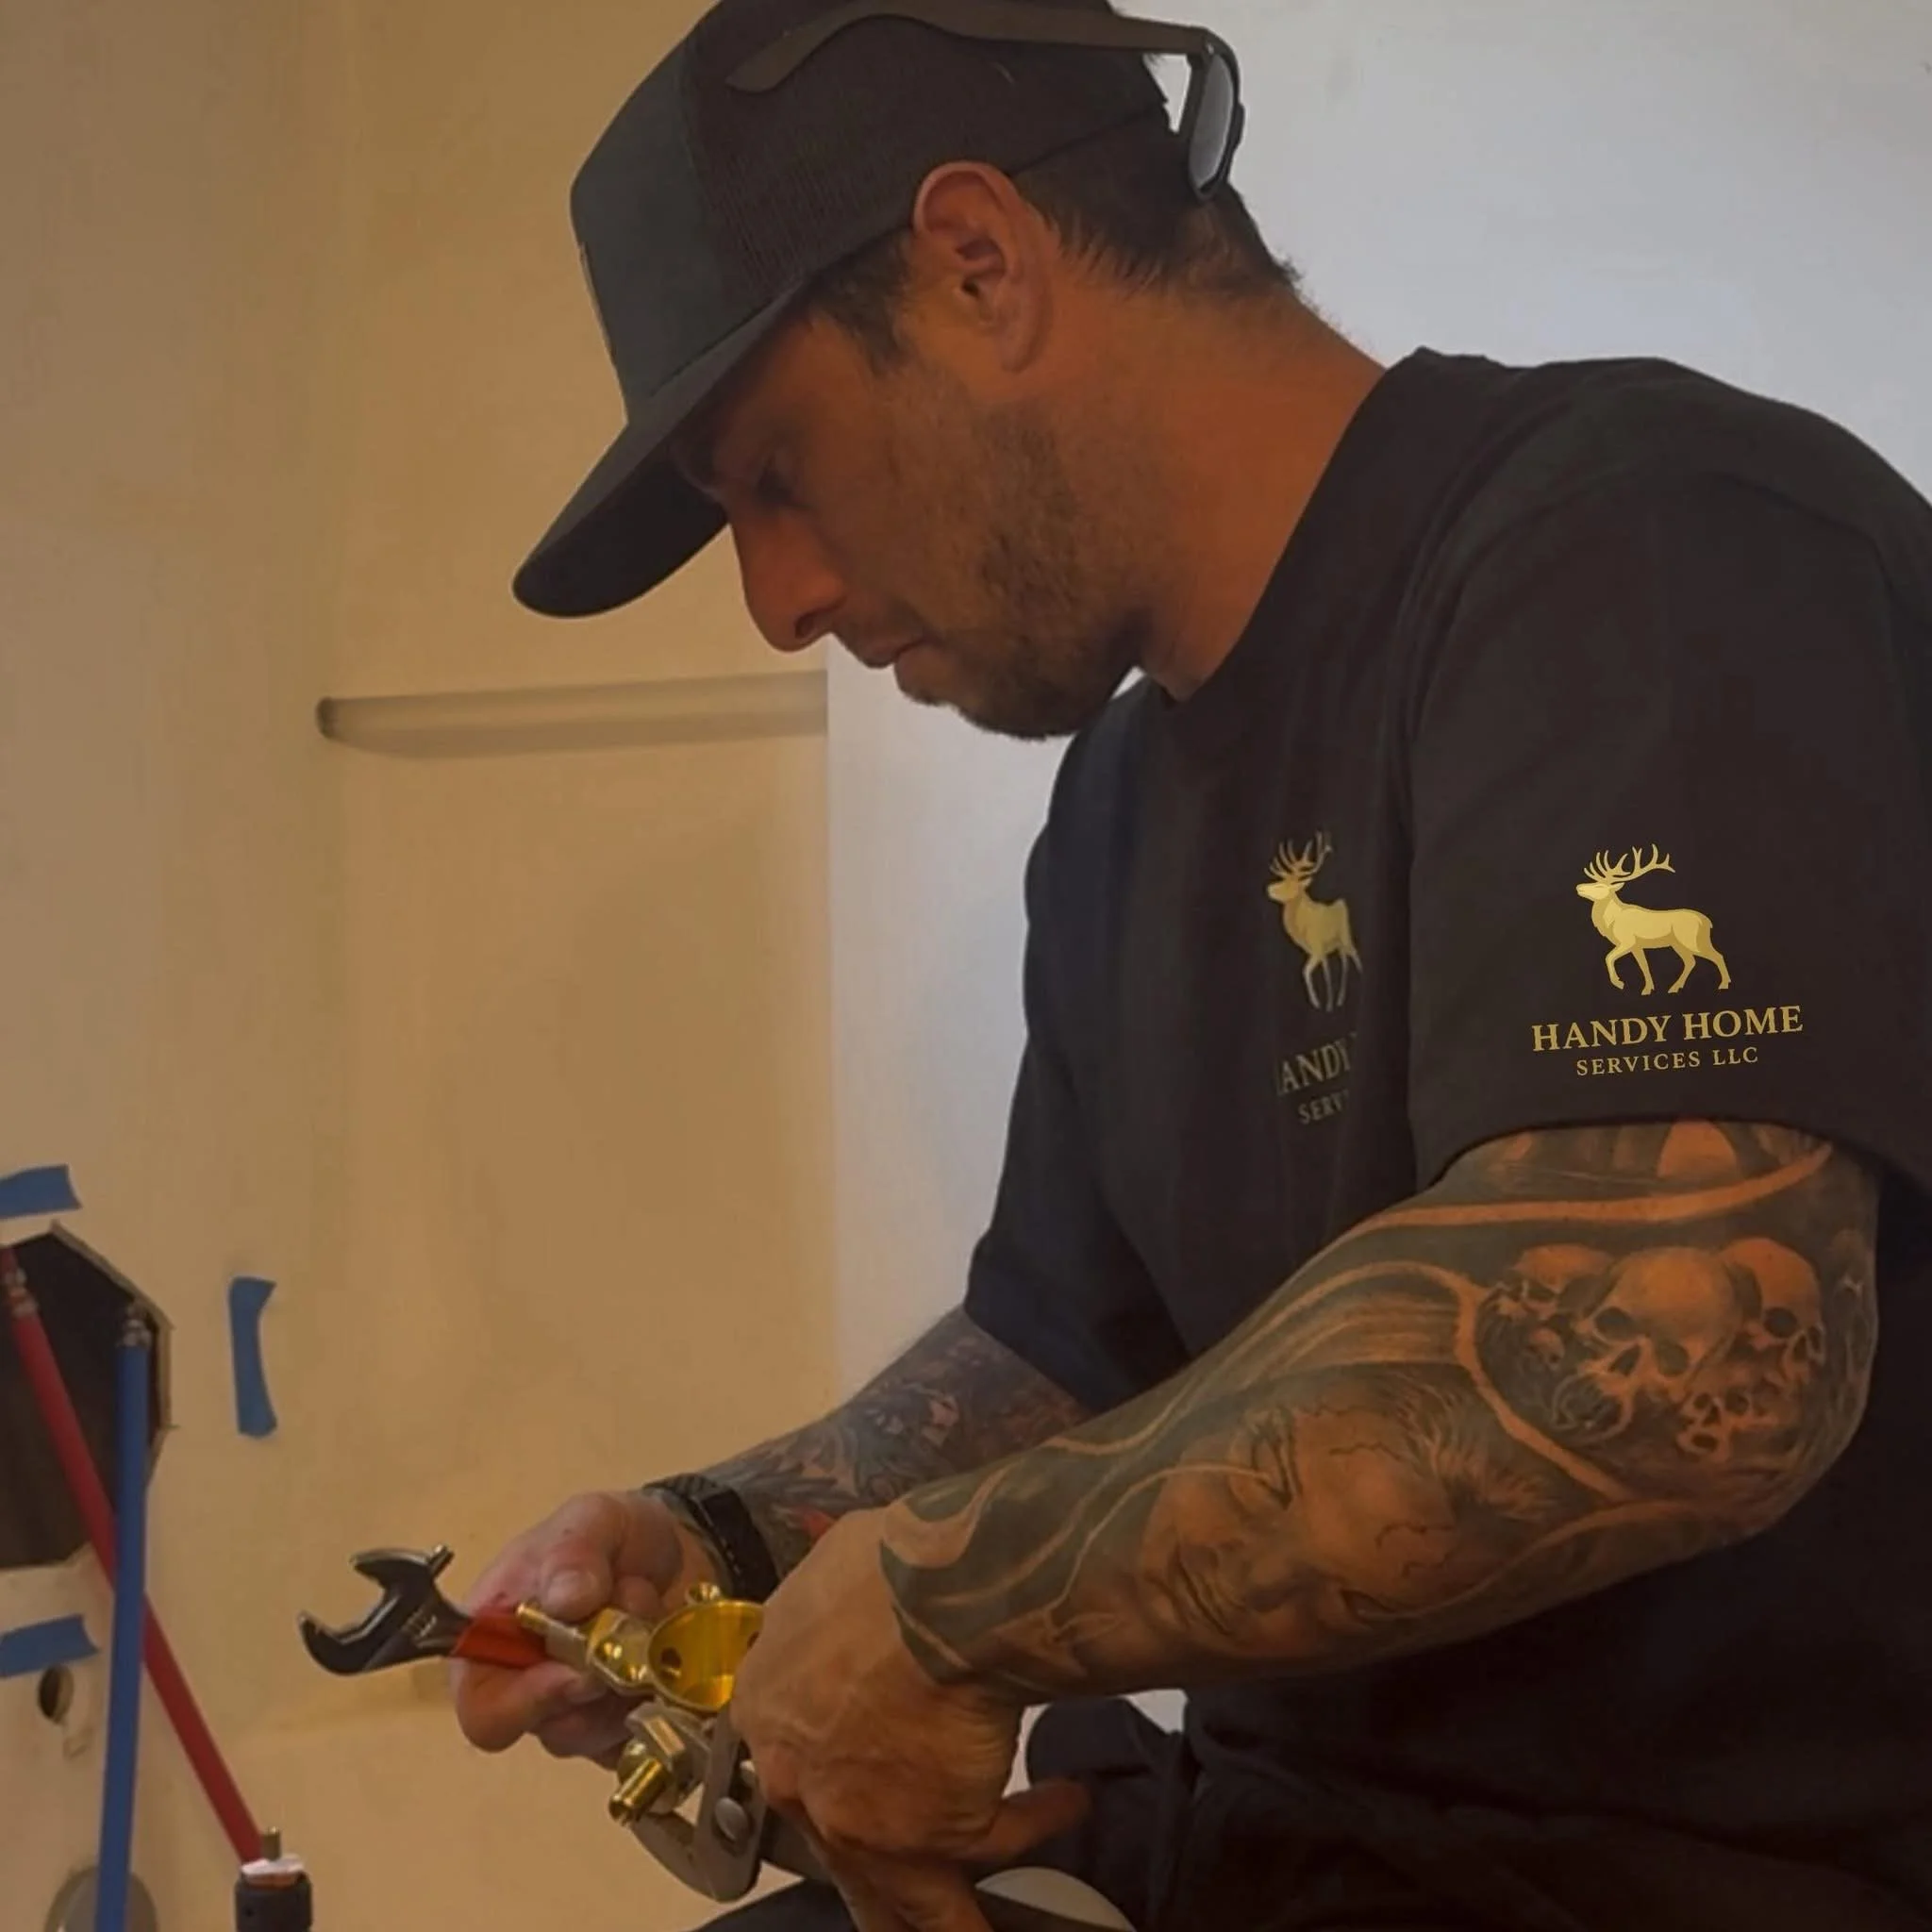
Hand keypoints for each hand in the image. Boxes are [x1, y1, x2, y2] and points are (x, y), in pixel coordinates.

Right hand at [451, 1490, 718, 1762]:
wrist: (673, 1551)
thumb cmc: (612, 1536)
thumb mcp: (592, 1519)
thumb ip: (573, 1552)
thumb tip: (565, 1600)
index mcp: (493, 1642)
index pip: (483, 1708)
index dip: (526, 1703)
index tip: (579, 1672)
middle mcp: (527, 1688)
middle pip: (552, 1728)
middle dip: (602, 1680)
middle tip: (633, 1623)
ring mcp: (579, 1712)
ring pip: (604, 1735)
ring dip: (638, 1681)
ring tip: (653, 1620)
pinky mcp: (624, 1725)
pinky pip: (646, 1736)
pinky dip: (665, 1700)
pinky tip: (672, 1653)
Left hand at [730, 1510, 1086, 1931]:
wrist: (938, 1598)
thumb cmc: (883, 1567)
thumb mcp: (830, 1571)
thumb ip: (827, 1612)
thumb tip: (844, 1598)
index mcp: (767, 1708)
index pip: (789, 1759)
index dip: (826, 1772)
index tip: (855, 1778)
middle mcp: (801, 1780)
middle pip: (837, 1851)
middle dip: (873, 1869)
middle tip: (894, 1899)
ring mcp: (864, 1823)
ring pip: (903, 1895)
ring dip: (948, 1908)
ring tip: (973, 1920)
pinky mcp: (937, 1839)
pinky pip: (997, 1842)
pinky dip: (1038, 1821)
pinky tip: (1069, 1802)